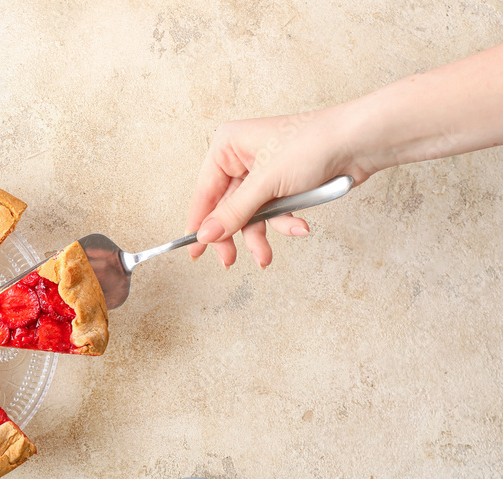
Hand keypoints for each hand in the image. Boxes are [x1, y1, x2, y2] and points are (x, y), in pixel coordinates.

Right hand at [184, 107, 375, 267]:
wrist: (360, 142)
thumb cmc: (314, 144)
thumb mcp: (266, 184)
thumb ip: (233, 213)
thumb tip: (205, 235)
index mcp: (228, 146)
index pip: (204, 192)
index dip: (199, 223)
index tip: (194, 251)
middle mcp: (242, 158)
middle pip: (226, 208)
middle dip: (234, 235)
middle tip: (230, 260)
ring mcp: (264, 173)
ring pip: (250, 215)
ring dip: (260, 236)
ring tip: (266, 256)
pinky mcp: (283, 185)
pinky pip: (272, 213)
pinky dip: (285, 223)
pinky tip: (300, 226)